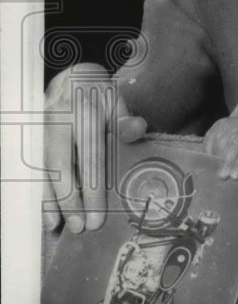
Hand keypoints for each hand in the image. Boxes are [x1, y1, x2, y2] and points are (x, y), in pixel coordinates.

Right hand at [43, 63, 147, 232]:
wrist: (69, 77)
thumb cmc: (98, 95)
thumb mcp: (116, 100)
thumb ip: (125, 119)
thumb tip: (138, 130)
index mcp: (84, 113)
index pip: (90, 157)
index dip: (93, 188)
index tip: (98, 215)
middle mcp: (58, 123)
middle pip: (62, 168)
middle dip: (70, 200)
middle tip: (82, 227)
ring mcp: (42, 133)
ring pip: (44, 171)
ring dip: (50, 200)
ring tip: (58, 226)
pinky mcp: (33, 141)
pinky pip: (35, 170)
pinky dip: (40, 191)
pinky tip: (46, 212)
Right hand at [204, 116, 237, 178]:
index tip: (234, 176)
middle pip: (235, 143)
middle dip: (227, 161)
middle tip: (222, 176)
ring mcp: (231, 125)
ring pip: (221, 139)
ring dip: (217, 156)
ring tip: (215, 170)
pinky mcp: (218, 124)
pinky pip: (210, 137)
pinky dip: (208, 150)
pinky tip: (210, 159)